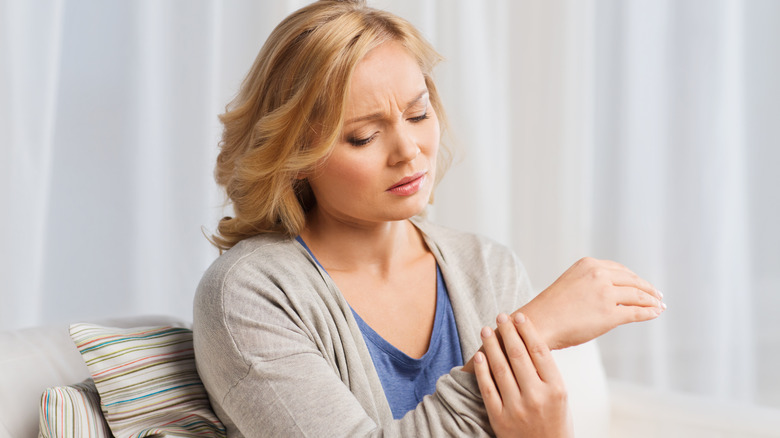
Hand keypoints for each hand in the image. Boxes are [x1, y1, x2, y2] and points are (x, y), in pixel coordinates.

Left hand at [474, 313, 572, 437]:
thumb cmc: (555, 420)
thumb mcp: (561, 397)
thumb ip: (547, 373)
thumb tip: (528, 340)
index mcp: (556, 389)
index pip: (539, 351)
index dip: (527, 330)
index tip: (519, 316)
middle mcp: (536, 397)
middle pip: (518, 355)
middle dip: (508, 332)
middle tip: (500, 316)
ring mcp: (516, 409)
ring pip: (500, 368)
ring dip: (491, 345)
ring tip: (486, 330)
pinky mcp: (499, 419)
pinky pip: (487, 388)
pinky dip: (482, 370)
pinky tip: (480, 355)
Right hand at [519, 257, 664, 349]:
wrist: (538, 323)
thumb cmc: (552, 309)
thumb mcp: (572, 284)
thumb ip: (592, 283)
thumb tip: (615, 294)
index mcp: (588, 264)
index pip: (620, 270)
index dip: (635, 278)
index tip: (644, 285)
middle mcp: (598, 275)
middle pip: (633, 280)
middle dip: (648, 289)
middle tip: (658, 296)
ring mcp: (605, 294)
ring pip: (638, 295)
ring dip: (652, 301)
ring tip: (659, 306)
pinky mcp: (610, 314)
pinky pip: (637, 312)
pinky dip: (649, 312)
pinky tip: (655, 313)